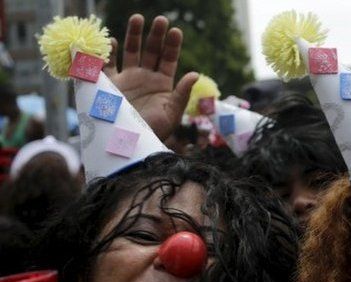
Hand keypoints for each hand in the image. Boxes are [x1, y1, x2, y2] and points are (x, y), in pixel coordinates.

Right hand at [104, 14, 197, 141]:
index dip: (172, 45)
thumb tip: (195, 74)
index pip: (169, 59)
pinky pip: (107, 65)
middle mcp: (145, 78)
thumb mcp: (172, 113)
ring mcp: (127, 79)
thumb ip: (181, 93)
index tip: (176, 31)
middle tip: (160, 19)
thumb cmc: (154, 131)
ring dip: (134, 35)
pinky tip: (112, 41)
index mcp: (163, 84)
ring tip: (138, 18)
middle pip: (151, 50)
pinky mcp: (109, 85)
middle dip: (155, 35)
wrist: (130, 144)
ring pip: (131, 51)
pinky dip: (108, 53)